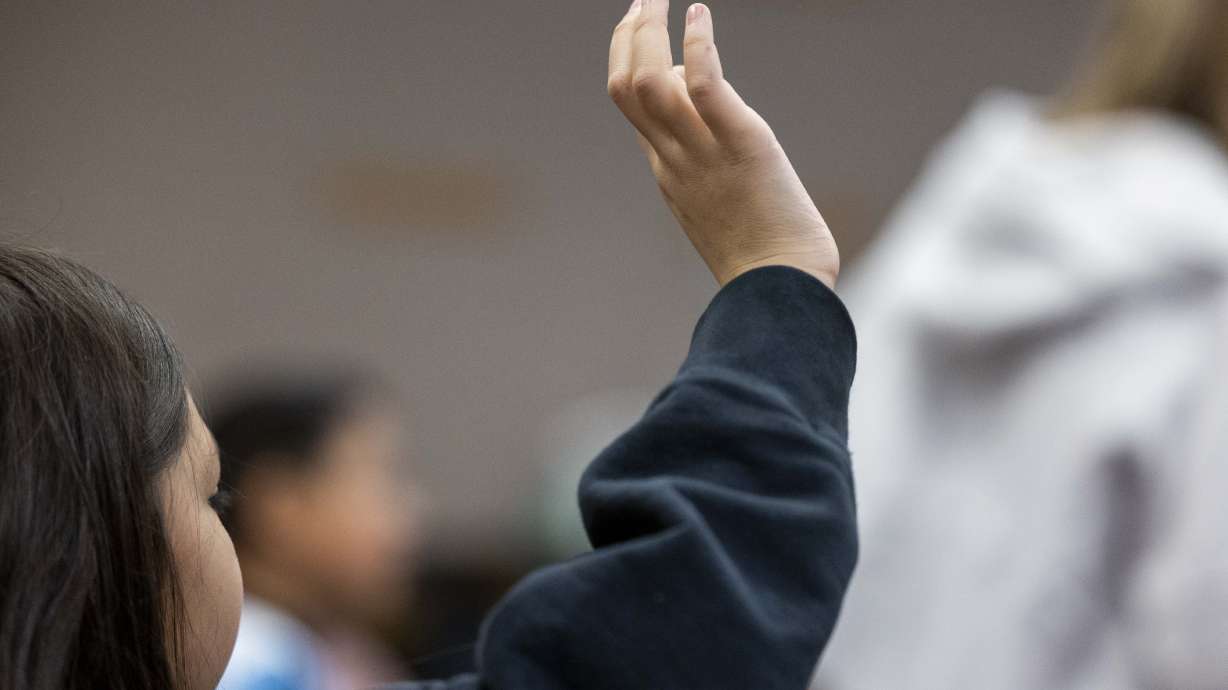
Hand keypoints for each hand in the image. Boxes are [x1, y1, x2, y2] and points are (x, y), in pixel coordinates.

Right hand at [607, 1, 838, 287]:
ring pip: (650, 82)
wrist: (780, 289)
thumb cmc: (763, 259)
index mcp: (668, 170)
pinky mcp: (742, 145)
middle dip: (628, 36)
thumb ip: (708, 170)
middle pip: (626, 86)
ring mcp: (703, 153)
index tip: (639, 24)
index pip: (630, 104)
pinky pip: (704, 88)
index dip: (627, 57)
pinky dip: (697, 46)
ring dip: (650, 31)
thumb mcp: (719, 208)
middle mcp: (674, 158)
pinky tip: (699, 15)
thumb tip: (718, 147)